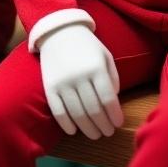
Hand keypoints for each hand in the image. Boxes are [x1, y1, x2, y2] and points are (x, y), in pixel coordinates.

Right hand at [38, 23, 122, 139]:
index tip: (118, 124)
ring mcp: (63, 82)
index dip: (114, 115)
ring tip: (95, 134)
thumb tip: (113, 104)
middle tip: (108, 132)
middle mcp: (79, 76)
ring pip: (77, 114)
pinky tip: (74, 131)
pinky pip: (58, 111)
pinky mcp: (49, 86)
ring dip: (88, 129)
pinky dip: (66, 124)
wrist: (58, 32)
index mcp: (96, 68)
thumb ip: (113, 78)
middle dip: (103, 125)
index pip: (108, 99)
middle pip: (94, 110)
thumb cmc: (86, 46)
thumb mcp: (105, 56)